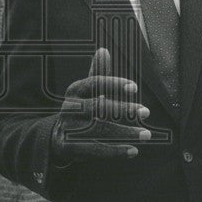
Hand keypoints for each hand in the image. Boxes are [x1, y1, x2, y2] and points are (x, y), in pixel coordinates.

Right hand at [52, 47, 150, 162]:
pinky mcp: (69, 147)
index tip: (134, 87)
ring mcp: (68, 128)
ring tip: (146, 134)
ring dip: (124, 132)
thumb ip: (97, 73)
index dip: (114, 84)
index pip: (95, 83)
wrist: (56, 135)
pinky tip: (133, 150)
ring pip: (98, 130)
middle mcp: (70, 108)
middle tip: (146, 111)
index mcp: (75, 90)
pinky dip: (115, 151)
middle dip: (123, 109)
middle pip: (97, 106)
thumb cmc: (79, 109)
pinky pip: (94, 150)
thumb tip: (103, 50)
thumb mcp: (86, 91)